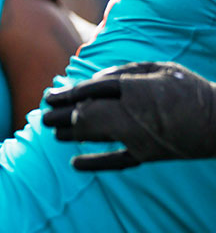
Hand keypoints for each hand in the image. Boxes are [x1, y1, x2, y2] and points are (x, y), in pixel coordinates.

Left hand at [42, 62, 215, 170]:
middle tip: (43, 117)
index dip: (67, 94)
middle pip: (87, 115)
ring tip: (53, 133)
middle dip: (62, 117)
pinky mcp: (147, 155)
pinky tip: (74, 163)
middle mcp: (133, 114)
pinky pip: (116, 162)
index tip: (50, 97)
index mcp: (135, 89)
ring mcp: (139, 138)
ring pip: (96, 136)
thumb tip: (94, 80)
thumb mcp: (160, 68)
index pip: (91, 91)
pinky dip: (94, 163)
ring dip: (72, 135)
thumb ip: (125, 71)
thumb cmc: (189, 89)